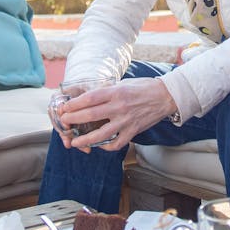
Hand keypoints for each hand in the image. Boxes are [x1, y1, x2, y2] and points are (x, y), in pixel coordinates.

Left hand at [55, 77, 176, 152]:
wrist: (166, 96)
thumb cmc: (144, 87)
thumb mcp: (123, 83)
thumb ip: (107, 91)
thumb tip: (89, 96)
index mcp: (116, 92)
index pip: (89, 98)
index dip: (74, 104)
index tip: (64, 108)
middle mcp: (119, 106)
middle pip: (91, 115)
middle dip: (74, 119)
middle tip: (64, 122)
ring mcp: (126, 120)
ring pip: (101, 134)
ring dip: (85, 139)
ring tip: (74, 142)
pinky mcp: (133, 131)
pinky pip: (117, 143)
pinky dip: (106, 146)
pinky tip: (99, 145)